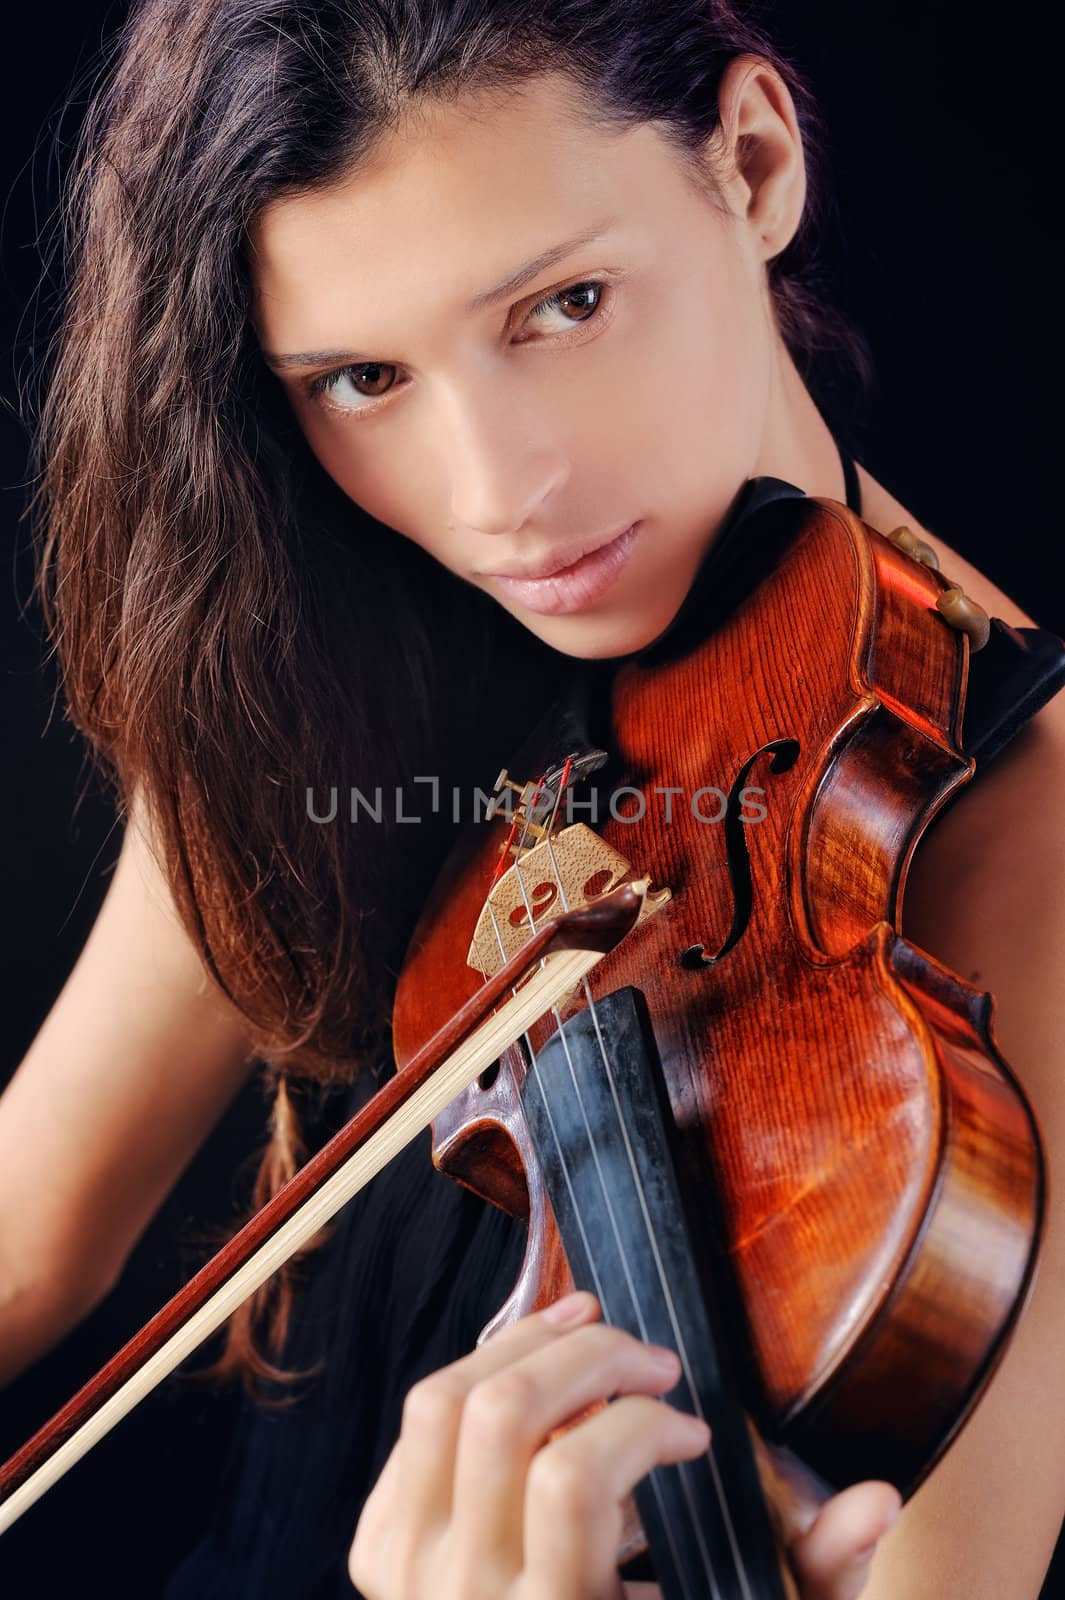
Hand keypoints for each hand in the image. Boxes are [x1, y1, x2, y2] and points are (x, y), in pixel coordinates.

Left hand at [348, 1290, 900, 1599]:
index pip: (571, 1478)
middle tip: (651, 1361)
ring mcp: (407, 1575)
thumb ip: (817, 1574)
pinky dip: (478, 1373)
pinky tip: (537, 1369)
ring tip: (592, 1329)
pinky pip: (418, 1424)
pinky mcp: (379, 1550)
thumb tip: (878, 1499)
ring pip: (444, 1400)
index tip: (693, 1432)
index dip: (641, 1427)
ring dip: (524, 1342)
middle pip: (502, 1415)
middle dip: (589, 1356)